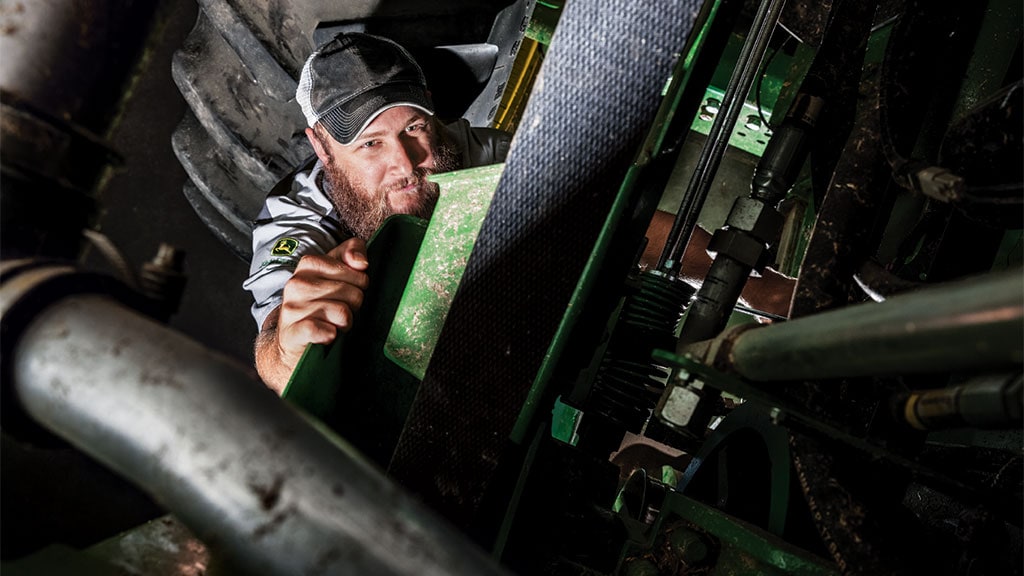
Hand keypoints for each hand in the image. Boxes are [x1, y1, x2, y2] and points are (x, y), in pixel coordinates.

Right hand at [266, 237, 369, 385]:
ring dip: (345, 323)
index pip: (358, 273)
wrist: (294, 340)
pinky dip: (331, 335)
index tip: (347, 292)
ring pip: (343, 313)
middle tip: (340, 312)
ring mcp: (293, 307)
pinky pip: (325, 331)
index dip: (360, 286)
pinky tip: (327, 335)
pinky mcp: (293, 332)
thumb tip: (361, 262)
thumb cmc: (322, 304)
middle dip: (353, 307)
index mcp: (309, 264)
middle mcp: (297, 283)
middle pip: (354, 293)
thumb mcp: (337, 273)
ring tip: (333, 323)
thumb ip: (352, 253)